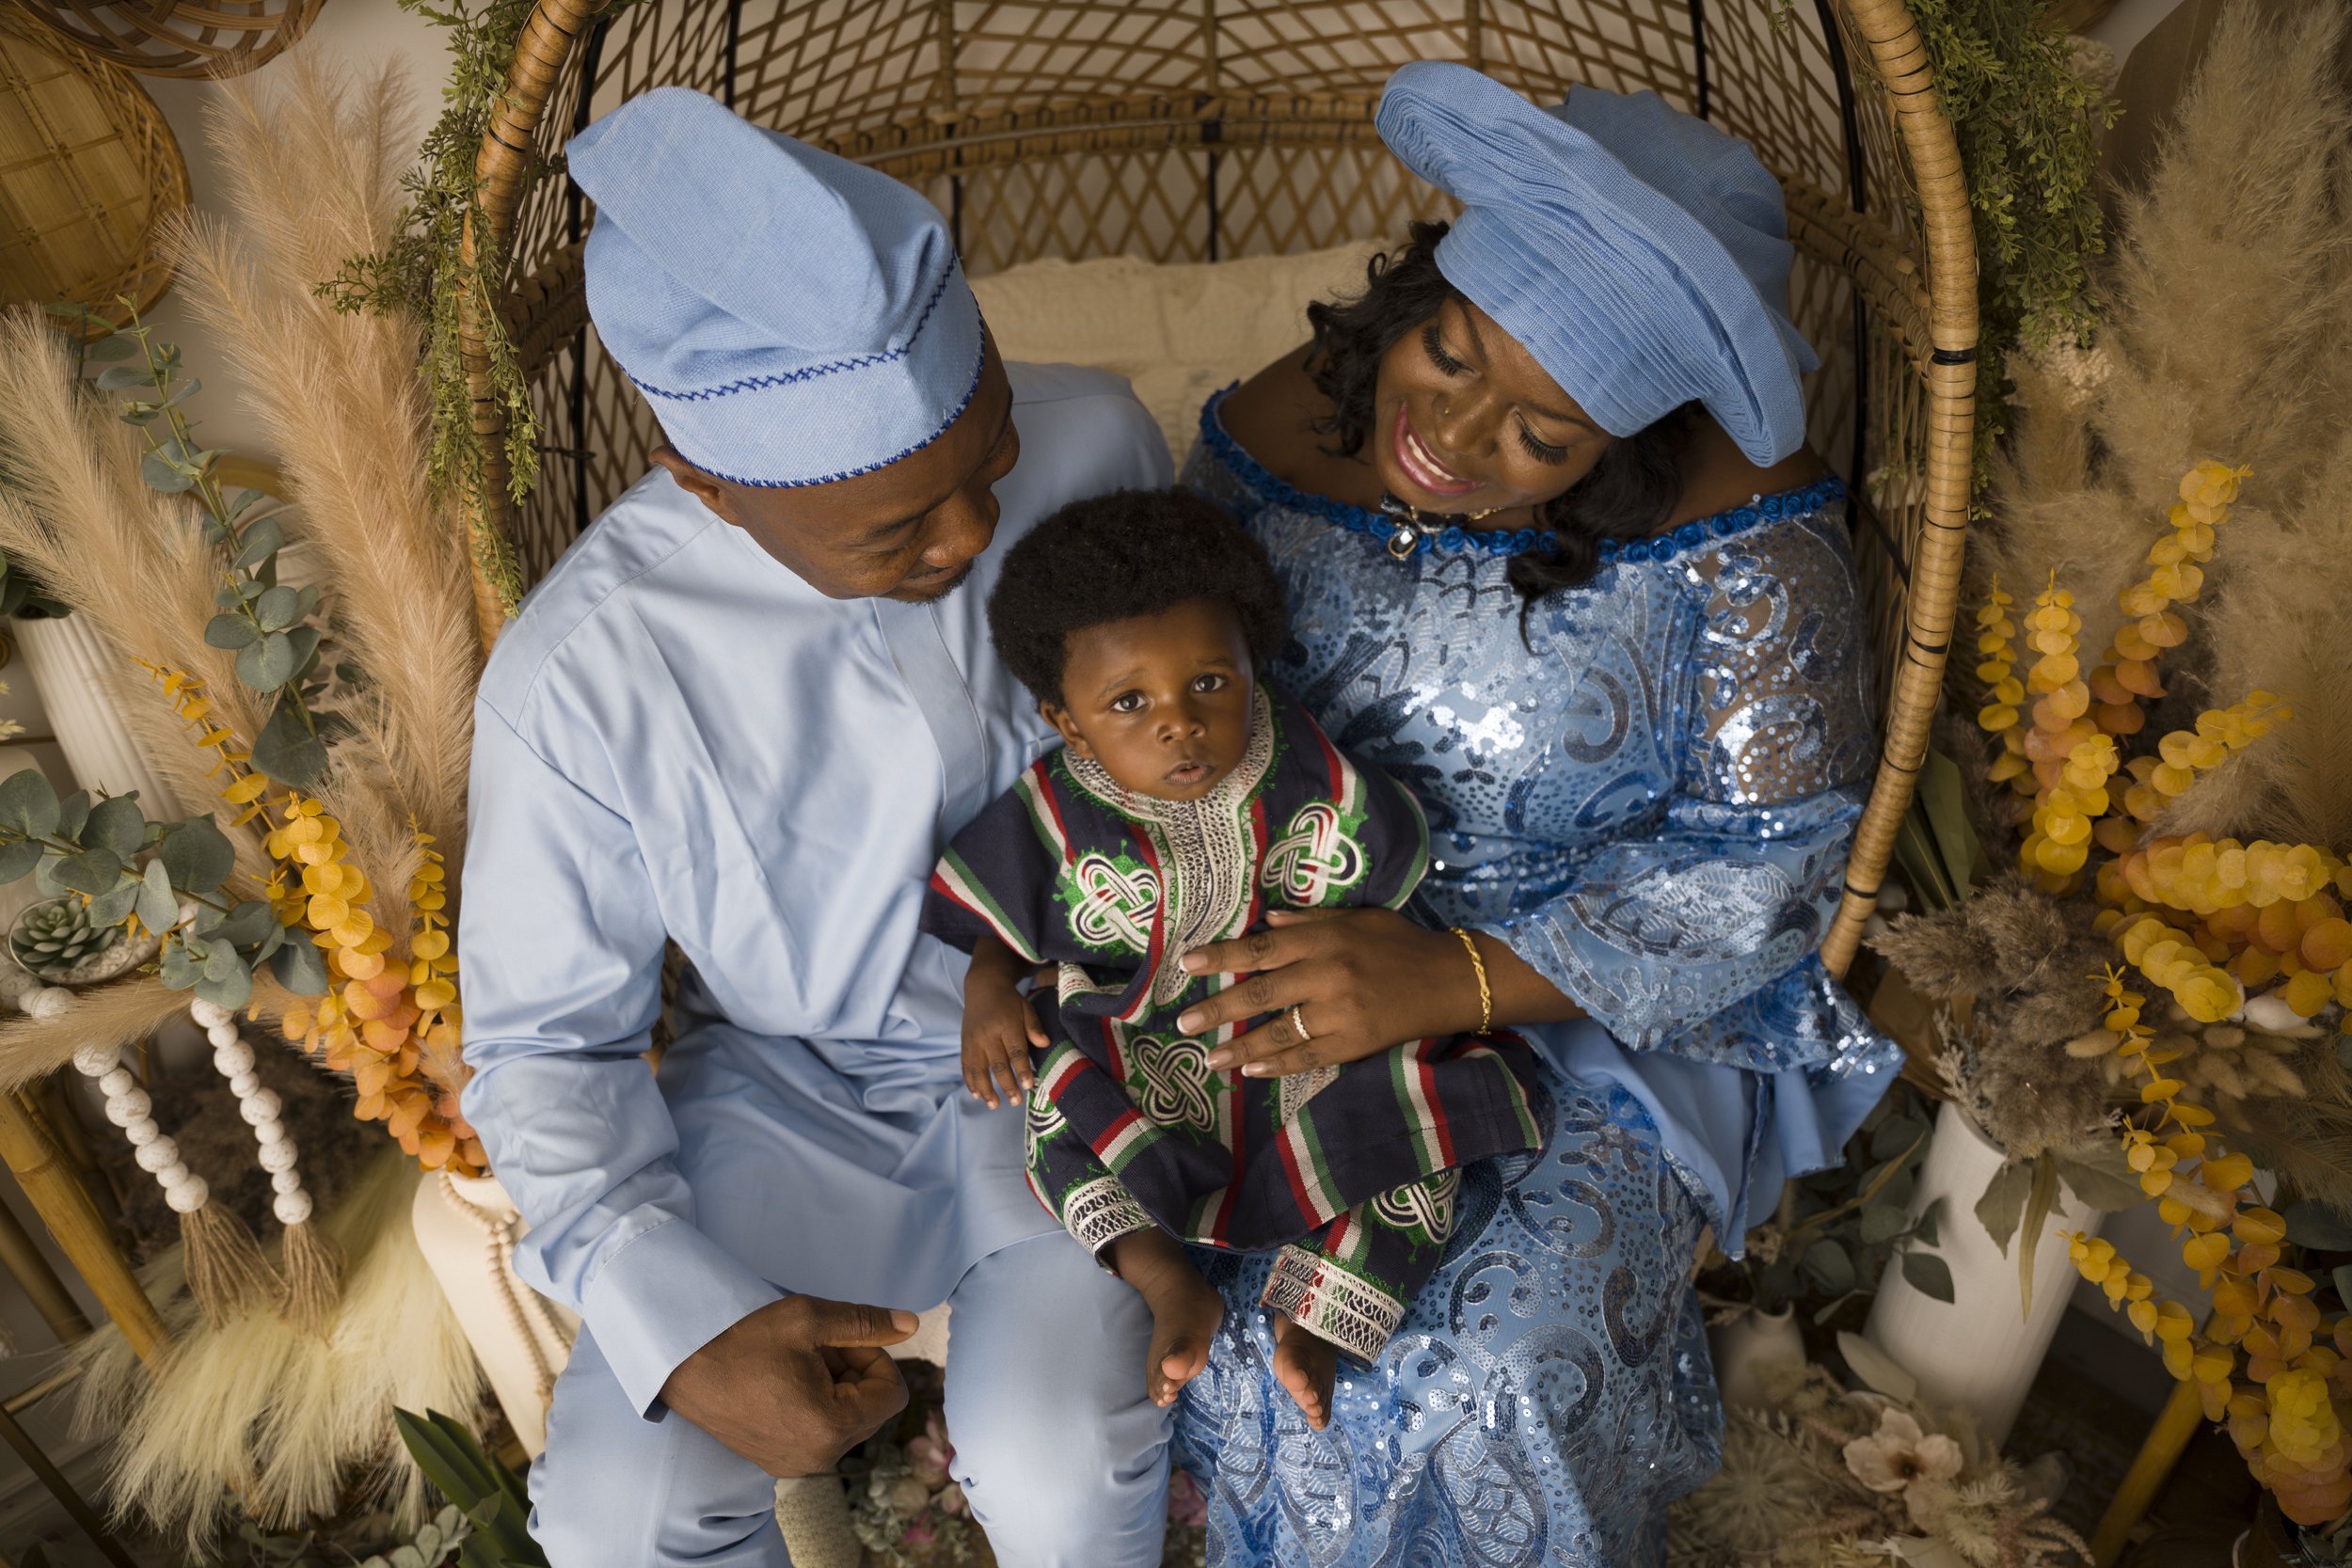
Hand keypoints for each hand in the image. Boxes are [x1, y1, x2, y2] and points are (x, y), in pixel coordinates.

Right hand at [659, 1296, 916, 1476]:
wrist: (680, 1364)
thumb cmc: (743, 1339)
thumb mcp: (811, 1319)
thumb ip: (866, 1323)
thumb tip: (911, 1324)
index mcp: (832, 1429)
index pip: (892, 1393)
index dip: (875, 1357)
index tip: (842, 1338)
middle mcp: (818, 1458)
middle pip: (870, 1409)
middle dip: (854, 1371)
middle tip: (817, 1345)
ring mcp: (795, 1465)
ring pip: (845, 1420)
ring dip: (835, 1386)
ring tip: (798, 1361)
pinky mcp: (777, 1462)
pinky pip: (819, 1432)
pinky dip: (815, 1404)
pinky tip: (785, 1379)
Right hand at [962, 972, 1044, 1108]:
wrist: (982, 987)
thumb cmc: (1009, 1001)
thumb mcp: (1026, 1008)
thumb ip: (1034, 1027)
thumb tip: (1045, 1044)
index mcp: (1007, 1024)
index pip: (1015, 1051)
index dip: (1021, 1069)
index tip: (1028, 1086)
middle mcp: (988, 1034)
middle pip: (997, 1064)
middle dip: (1006, 1085)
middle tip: (1015, 1102)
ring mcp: (973, 1040)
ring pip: (978, 1069)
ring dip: (986, 1089)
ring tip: (994, 1105)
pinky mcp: (964, 1044)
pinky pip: (966, 1066)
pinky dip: (970, 1081)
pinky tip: (977, 1095)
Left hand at [1173, 907, 1483, 1077]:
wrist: (1451, 980)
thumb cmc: (1401, 944)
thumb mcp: (1357, 920)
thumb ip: (1310, 921)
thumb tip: (1266, 922)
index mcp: (1325, 939)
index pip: (1261, 948)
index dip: (1222, 956)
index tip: (1187, 964)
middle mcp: (1329, 973)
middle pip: (1262, 991)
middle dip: (1219, 1008)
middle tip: (1184, 1023)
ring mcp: (1342, 1011)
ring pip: (1281, 1030)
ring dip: (1240, 1046)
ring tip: (1209, 1057)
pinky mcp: (1356, 1042)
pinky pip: (1309, 1056)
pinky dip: (1277, 1064)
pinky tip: (1251, 1069)